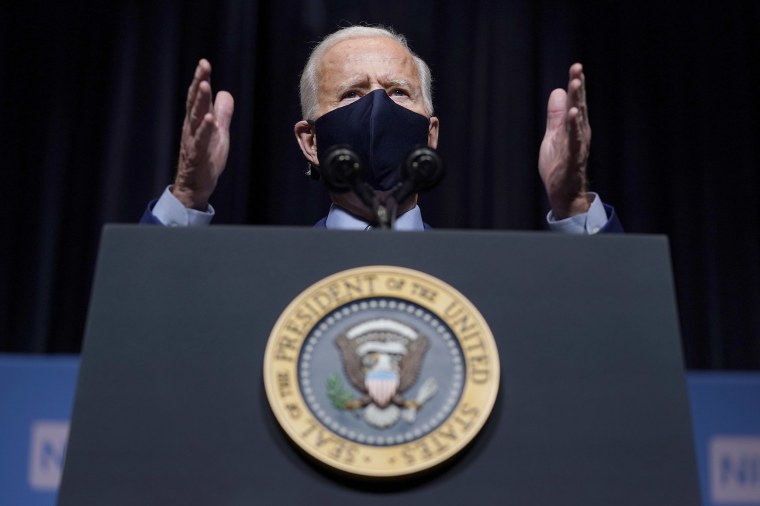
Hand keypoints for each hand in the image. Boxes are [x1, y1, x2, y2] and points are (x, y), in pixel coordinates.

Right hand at [173, 59, 233, 209]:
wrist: (195, 185)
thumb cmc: (206, 157)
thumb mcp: (219, 132)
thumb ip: (222, 113)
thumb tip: (225, 92)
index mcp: (197, 120)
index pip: (198, 96)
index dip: (201, 79)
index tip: (204, 62)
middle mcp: (192, 127)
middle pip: (195, 101)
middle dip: (199, 82)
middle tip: (203, 65)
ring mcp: (193, 140)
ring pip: (196, 117)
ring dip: (201, 101)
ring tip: (204, 85)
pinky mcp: (198, 154)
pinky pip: (201, 140)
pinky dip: (205, 129)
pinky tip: (210, 118)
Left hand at [538, 63, 591, 218]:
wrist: (564, 192)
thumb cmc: (560, 164)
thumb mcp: (553, 135)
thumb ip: (556, 115)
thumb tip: (558, 90)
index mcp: (575, 127)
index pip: (576, 102)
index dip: (576, 84)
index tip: (576, 66)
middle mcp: (580, 133)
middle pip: (579, 106)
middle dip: (578, 87)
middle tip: (578, 68)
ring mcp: (577, 145)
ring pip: (578, 120)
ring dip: (578, 101)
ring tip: (576, 84)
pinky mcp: (572, 158)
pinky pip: (574, 141)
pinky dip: (574, 127)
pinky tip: (575, 114)